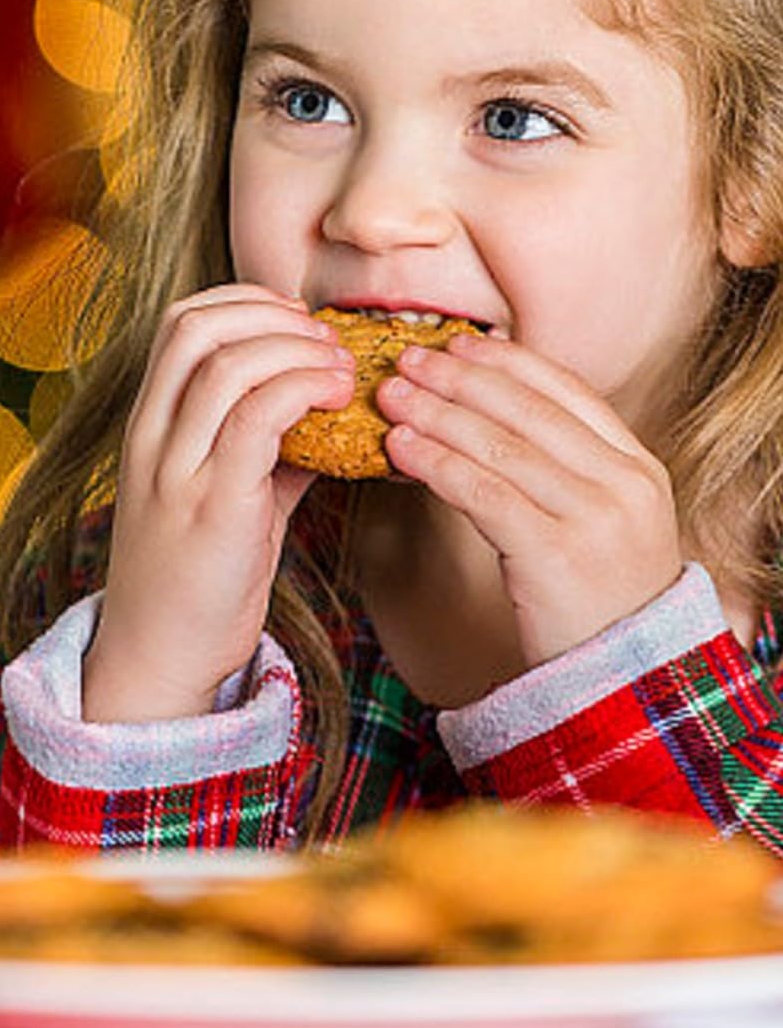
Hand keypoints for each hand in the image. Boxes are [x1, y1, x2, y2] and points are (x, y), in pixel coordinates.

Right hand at [83, 283, 356, 720]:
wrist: (158, 656)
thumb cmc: (194, 575)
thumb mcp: (221, 493)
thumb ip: (261, 445)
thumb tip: (322, 405)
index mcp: (147, 426)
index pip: (179, 322)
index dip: (244, 303)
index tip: (297, 322)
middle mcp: (151, 438)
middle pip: (196, 326)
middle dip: (272, 315)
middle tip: (325, 342)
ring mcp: (176, 471)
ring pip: (228, 363)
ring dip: (298, 351)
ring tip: (342, 371)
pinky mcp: (213, 508)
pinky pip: (258, 417)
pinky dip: (304, 390)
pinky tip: (337, 403)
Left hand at [374, 329, 682, 667]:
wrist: (626, 685)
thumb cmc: (594, 598)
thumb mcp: (596, 518)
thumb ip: (561, 465)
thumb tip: (484, 404)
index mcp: (638, 466)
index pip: (566, 390)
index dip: (506, 361)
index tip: (457, 342)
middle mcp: (624, 485)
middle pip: (526, 410)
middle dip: (458, 379)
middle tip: (406, 359)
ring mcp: (595, 519)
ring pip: (499, 447)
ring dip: (435, 414)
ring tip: (389, 396)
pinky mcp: (556, 555)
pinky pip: (483, 494)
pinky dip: (435, 463)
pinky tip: (398, 449)